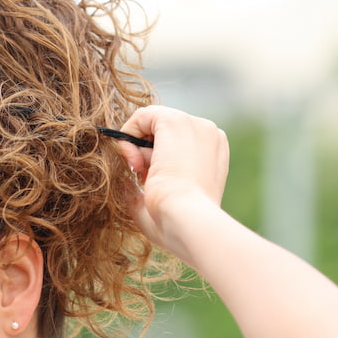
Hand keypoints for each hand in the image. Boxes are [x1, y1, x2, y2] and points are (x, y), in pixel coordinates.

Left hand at [114, 106, 229, 258]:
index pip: (175, 144)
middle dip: (143, 152)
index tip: (142, 178)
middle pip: (163, 133)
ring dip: (137, 147)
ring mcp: (195, 125)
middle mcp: (209, 135)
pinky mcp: (176, 122)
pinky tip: (131, 158)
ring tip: (139, 172)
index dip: (152, 159)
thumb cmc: (176, 223)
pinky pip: (144, 114)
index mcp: (212, 155)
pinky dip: (129, 133)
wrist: (187, 219)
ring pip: (153, 124)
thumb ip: (143, 190)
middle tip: (138, 175)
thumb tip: (124, 182)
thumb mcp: (160, 205)